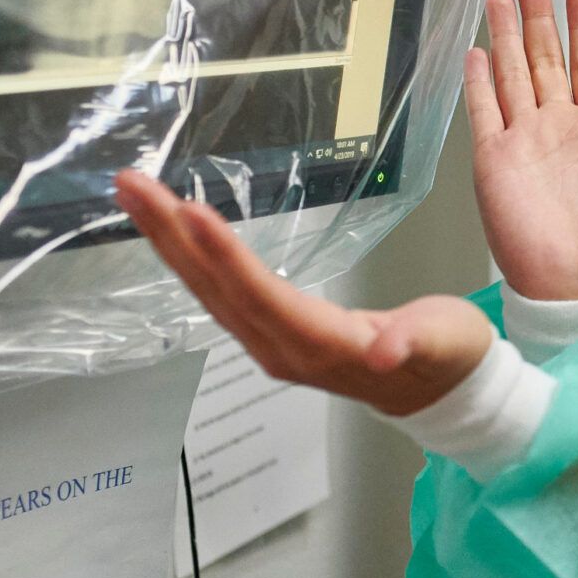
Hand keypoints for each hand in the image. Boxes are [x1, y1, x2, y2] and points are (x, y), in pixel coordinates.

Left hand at [115, 169, 491, 417]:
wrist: (441, 392)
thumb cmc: (446, 354)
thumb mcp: (443, 341)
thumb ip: (411, 342)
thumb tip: (384, 351)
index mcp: (323, 346)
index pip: (262, 296)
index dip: (226, 256)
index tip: (189, 212)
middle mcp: (283, 349)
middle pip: (218, 290)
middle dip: (172, 236)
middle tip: (131, 185)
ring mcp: (272, 344)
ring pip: (209, 291)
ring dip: (169, 242)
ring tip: (136, 195)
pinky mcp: (270, 334)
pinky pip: (219, 294)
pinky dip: (191, 258)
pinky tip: (173, 231)